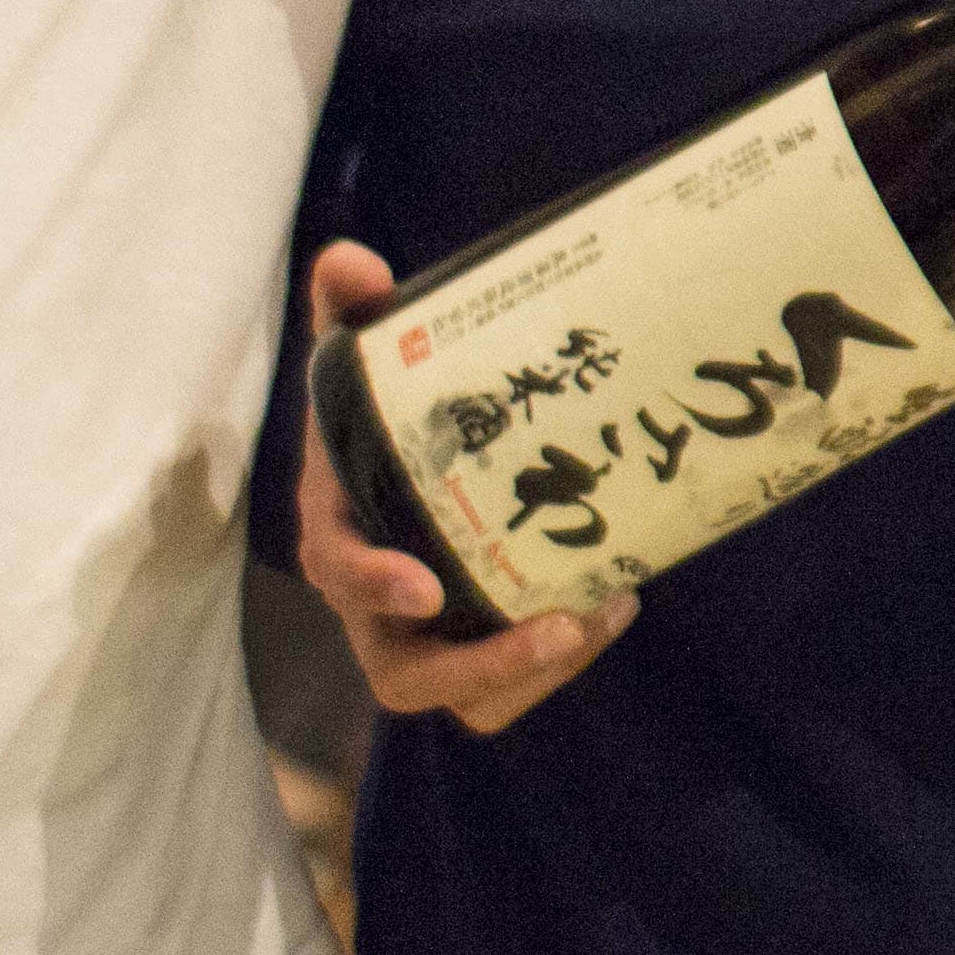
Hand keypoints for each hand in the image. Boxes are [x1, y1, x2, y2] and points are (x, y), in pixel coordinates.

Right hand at [296, 242, 636, 734]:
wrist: (407, 464)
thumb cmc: (380, 417)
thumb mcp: (361, 360)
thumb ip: (351, 310)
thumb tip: (350, 259)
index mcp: (337, 530)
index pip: (339, 572)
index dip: (373, 584)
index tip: (425, 585)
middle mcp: (374, 603)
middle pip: (404, 675)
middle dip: (481, 664)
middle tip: (560, 625)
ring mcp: (424, 638)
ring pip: (467, 695)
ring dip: (536, 670)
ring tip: (604, 608)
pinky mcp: (472, 649)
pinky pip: (509, 684)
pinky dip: (561, 656)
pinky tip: (617, 594)